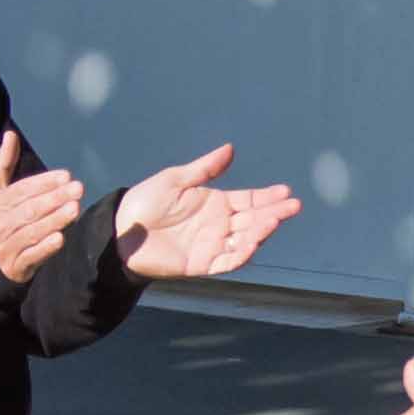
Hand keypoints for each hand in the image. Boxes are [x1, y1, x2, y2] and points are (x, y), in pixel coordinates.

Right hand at [0, 129, 85, 284]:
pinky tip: (60, 237)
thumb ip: (3, 162)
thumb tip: (11, 135)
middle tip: (77, 189)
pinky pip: (31, 256)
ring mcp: (5, 246)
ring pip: (32, 232)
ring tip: (75, 209)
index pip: (21, 190)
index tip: (65, 176)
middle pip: (29, 210)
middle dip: (54, 199)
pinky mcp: (14, 266)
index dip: (43, 183)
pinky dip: (45, 248)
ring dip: (54, 220)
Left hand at [113, 140, 302, 281]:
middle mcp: (219, 226)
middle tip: (292, 206)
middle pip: (252, 220)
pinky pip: (227, 262)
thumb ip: (204, 168)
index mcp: (215, 204)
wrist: (120, 232)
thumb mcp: (175, 180)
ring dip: (261, 231)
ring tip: (274, 220)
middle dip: (273, 213)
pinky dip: (241, 254)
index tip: (286, 192)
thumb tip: (230, 149)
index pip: (248, 201)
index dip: (267, 197)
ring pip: (244, 240)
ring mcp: (212, 246)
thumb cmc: (144, 203)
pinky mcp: (201, 265)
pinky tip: (253, 242)